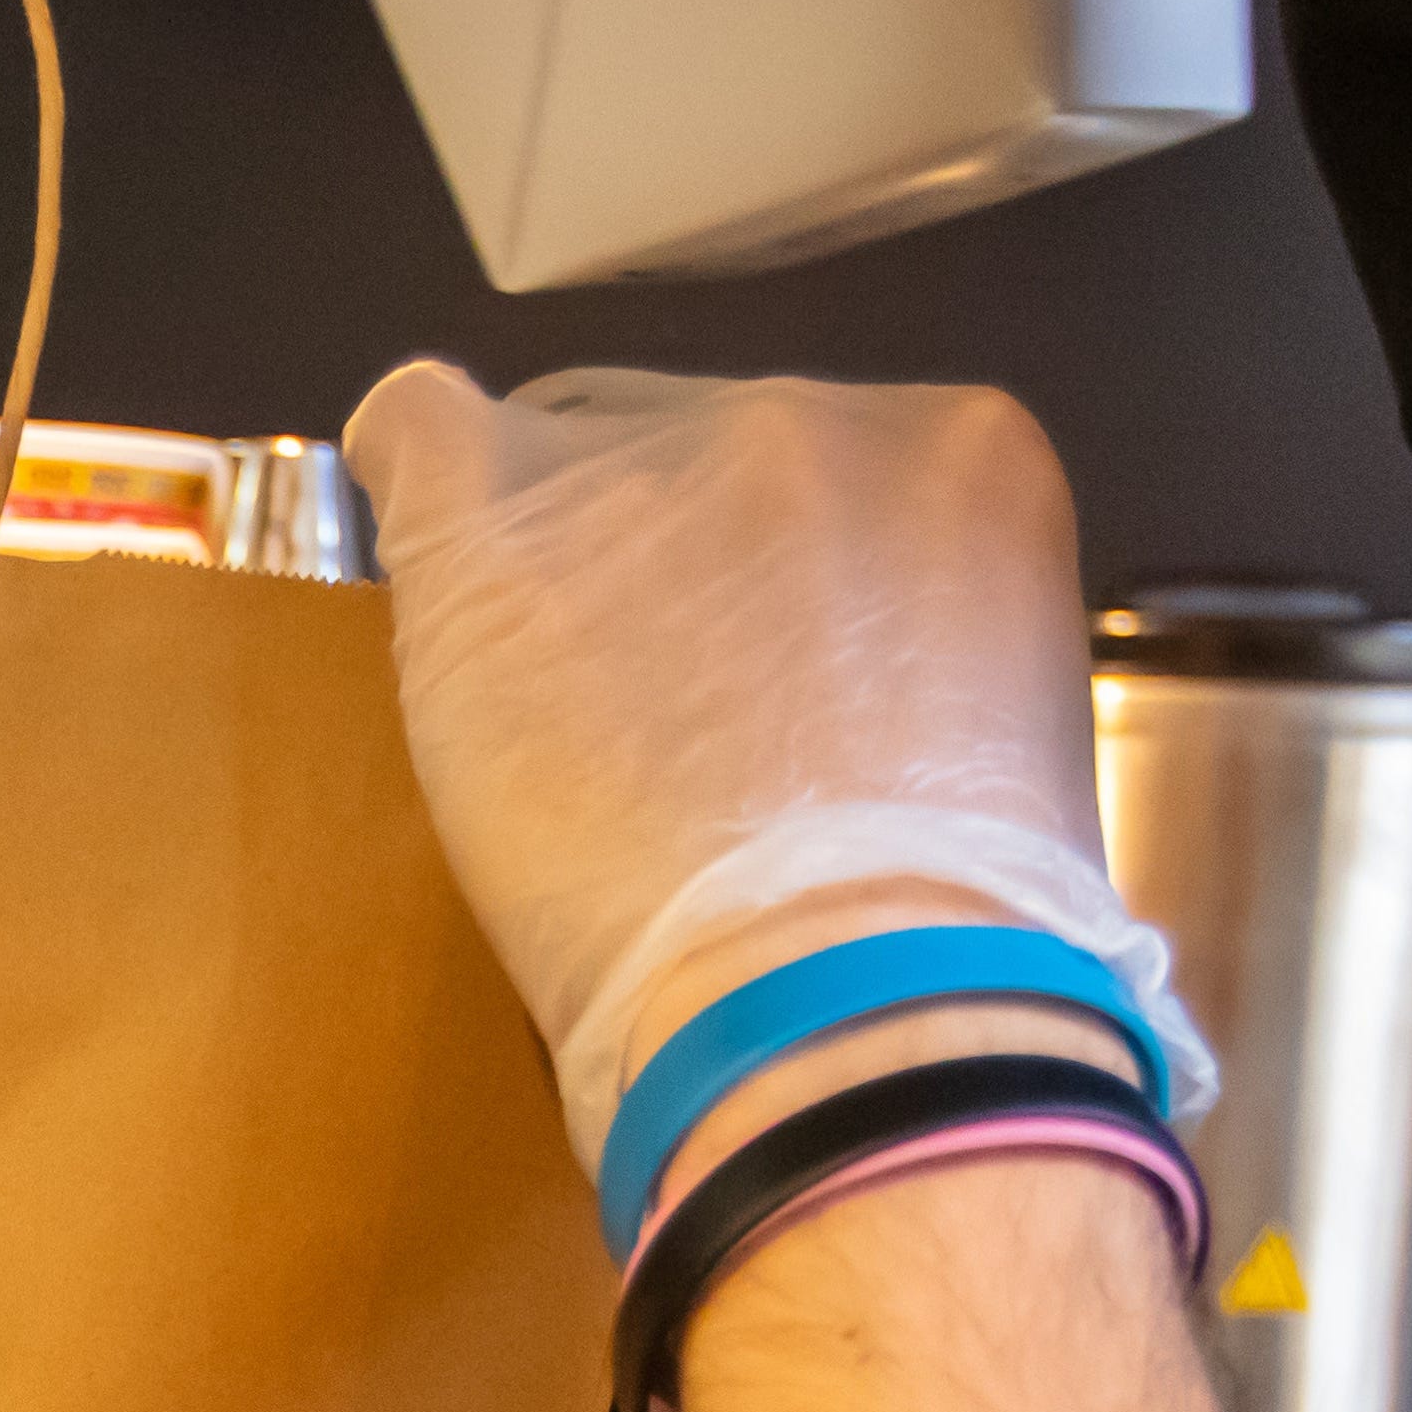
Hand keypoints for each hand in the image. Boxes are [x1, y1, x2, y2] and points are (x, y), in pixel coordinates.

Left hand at [342, 362, 1182, 1164]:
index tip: (755, 682)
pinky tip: (432, 574)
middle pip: (684, 444)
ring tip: (566, 739)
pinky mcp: (502, 514)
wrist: (838, 996)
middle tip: (653, 736)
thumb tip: (825, 669)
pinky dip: (413, 489)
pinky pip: (416, 432)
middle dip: (659, 568)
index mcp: (966, 455)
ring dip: (550, 578)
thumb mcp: (998, 735)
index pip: (827, 462)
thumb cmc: (943, 934)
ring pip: (556, 461)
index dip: (771, 577)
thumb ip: (913, 645)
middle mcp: (814, 416)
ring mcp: (653, 454)